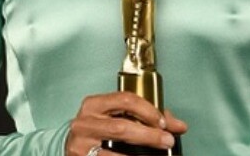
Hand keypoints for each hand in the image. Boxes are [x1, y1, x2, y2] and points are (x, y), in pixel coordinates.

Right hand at [65, 91, 186, 155]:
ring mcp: (80, 144)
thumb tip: (178, 126)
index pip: (125, 100)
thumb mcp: (117, 117)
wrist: (70, 148)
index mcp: (94, 104)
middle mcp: (84, 122)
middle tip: (167, 140)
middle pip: (122, 127)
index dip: (147, 110)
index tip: (163, 122)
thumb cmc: (98, 130)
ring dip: (141, 155)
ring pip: (114, 152)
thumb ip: (147, 118)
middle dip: (149, 135)